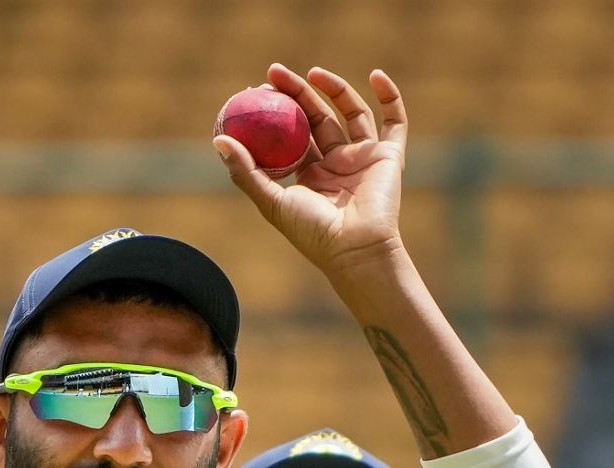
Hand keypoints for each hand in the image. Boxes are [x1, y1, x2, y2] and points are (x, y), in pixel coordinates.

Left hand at [213, 64, 407, 277]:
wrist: (355, 250)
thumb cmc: (312, 232)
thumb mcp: (272, 202)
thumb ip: (246, 172)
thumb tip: (219, 140)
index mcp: (310, 174)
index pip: (291, 134)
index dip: (276, 110)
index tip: (257, 90)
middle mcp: (337, 164)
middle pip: (317, 118)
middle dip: (297, 92)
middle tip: (274, 73)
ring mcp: (364, 158)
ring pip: (351, 113)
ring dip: (335, 89)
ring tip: (312, 72)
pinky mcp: (389, 157)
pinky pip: (394, 121)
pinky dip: (389, 96)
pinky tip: (375, 75)